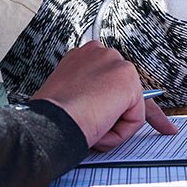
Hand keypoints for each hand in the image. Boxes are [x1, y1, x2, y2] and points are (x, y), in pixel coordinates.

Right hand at [30, 42, 177, 148]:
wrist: (51, 121)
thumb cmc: (50, 115)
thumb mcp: (67, 98)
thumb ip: (86, 95)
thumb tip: (101, 108)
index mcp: (82, 57)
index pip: (109, 76)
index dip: (114, 97)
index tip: (116, 106)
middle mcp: (99, 53)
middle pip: (126, 90)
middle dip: (123, 113)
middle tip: (117, 128)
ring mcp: (115, 63)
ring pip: (129, 107)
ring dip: (114, 127)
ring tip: (91, 129)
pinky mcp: (128, 80)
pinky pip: (136, 118)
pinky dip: (120, 133)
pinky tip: (100, 129)